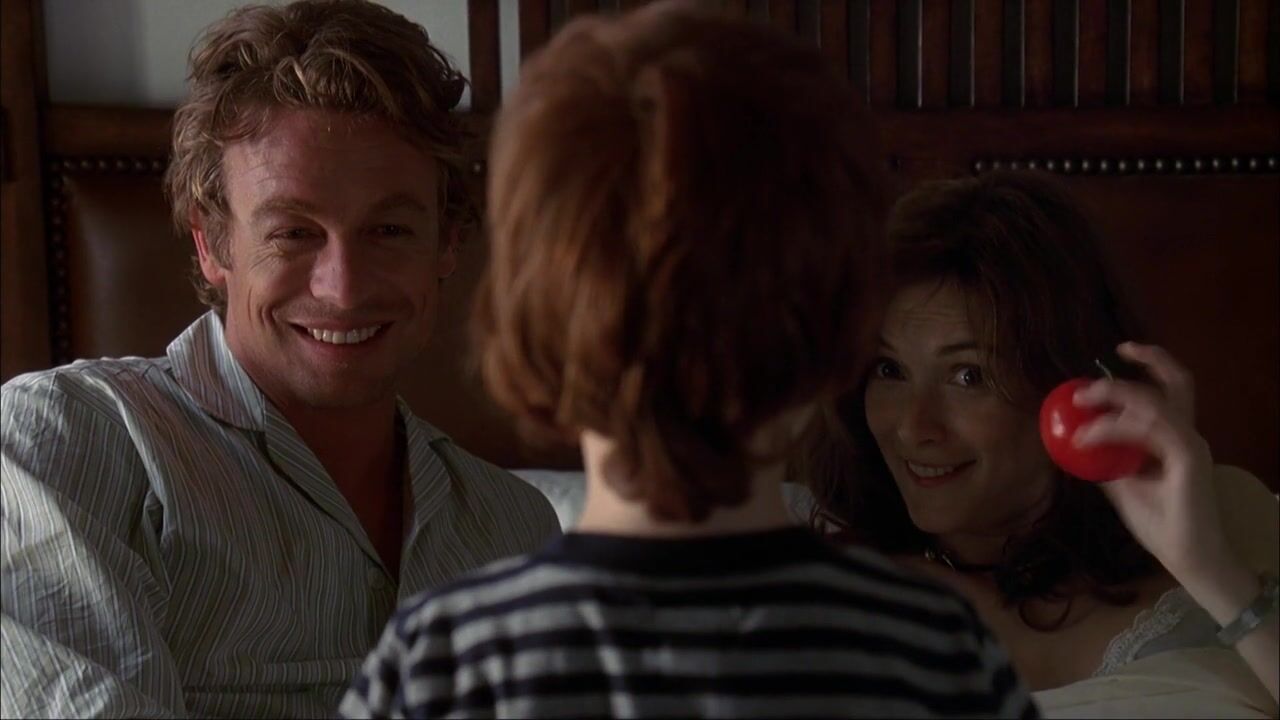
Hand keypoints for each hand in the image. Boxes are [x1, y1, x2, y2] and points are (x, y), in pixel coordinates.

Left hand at [1071, 342, 1233, 581]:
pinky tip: (1088, 436)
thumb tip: (1075, 444)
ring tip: (1081, 402)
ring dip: (1114, 396)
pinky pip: (1150, 428)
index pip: (1168, 392)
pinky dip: (1114, 427)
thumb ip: (1106, 461)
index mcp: (1176, 439)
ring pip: (1153, 402)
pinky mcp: (1189, 458)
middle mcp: (1187, 436)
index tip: (1115, 357)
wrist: (1188, 558)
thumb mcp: (1121, 486)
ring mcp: (1190, 445)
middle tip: (1100, 368)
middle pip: (1177, 382)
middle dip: (1146, 361)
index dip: (1147, 367)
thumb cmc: (1160, 525)